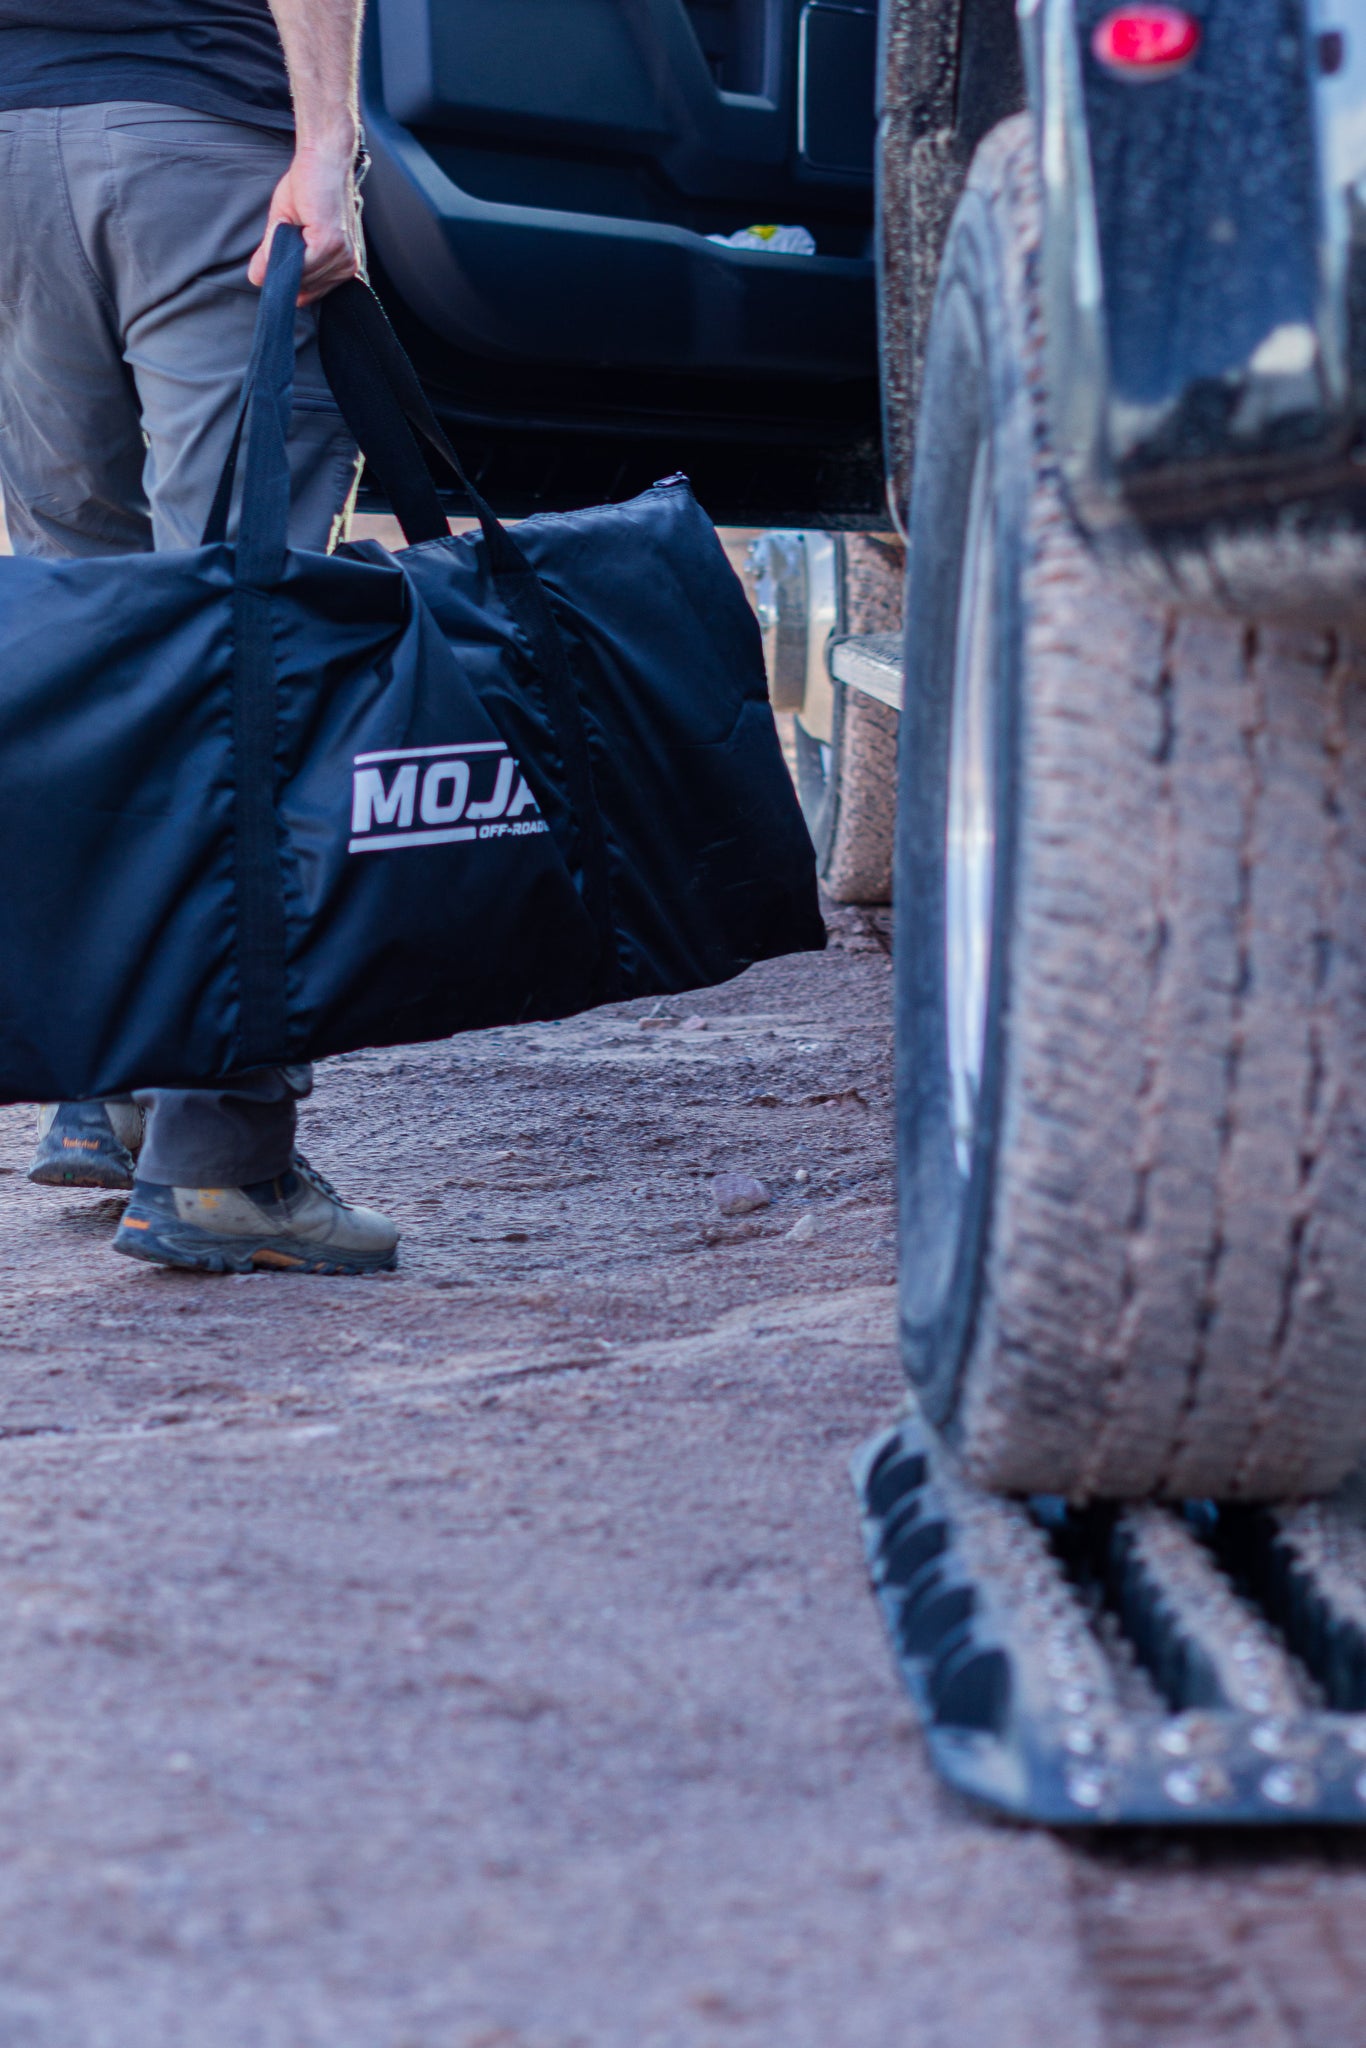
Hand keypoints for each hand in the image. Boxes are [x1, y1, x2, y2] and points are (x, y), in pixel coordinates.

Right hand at [247, 142, 360, 304]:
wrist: (323, 158)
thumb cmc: (308, 187)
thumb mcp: (284, 227)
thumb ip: (273, 256)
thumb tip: (255, 279)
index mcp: (340, 266)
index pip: (308, 293)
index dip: (287, 281)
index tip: (276, 264)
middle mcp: (345, 266)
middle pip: (300, 288)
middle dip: (284, 264)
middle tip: (288, 230)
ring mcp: (339, 257)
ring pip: (298, 277)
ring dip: (284, 252)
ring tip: (295, 222)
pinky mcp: (328, 245)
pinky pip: (298, 265)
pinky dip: (284, 249)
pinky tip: (291, 224)